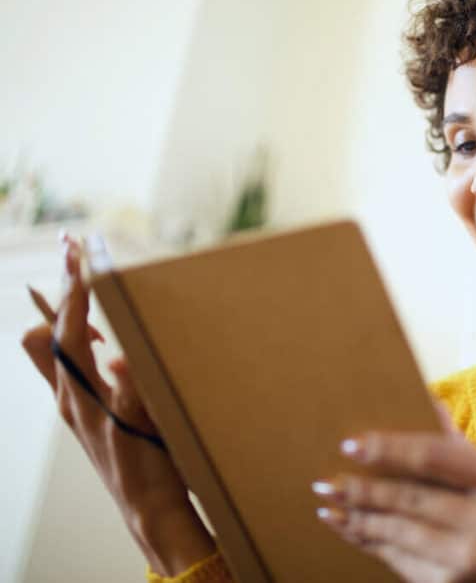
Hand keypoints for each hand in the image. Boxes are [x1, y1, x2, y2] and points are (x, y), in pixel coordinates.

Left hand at [19, 235, 214, 575]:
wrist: (148, 506)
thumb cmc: (150, 468)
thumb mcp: (146, 424)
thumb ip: (132, 388)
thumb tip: (120, 356)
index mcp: (80, 397)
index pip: (64, 332)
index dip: (73, 291)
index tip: (81, 257)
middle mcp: (68, 397)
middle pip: (41, 333)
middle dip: (57, 290)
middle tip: (73, 252)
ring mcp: (73, 404)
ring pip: (49, 348)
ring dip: (65, 314)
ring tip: (84, 284)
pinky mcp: (84, 411)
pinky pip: (68, 364)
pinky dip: (78, 338)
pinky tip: (101, 336)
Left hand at [311, 411, 475, 582]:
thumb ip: (467, 451)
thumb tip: (426, 402)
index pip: (438, 457)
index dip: (390, 448)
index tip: (353, 444)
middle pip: (412, 498)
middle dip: (362, 488)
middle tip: (327, 479)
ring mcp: (472, 562)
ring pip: (399, 532)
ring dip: (358, 517)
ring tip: (329, 503)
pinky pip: (402, 562)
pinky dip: (372, 544)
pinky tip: (352, 529)